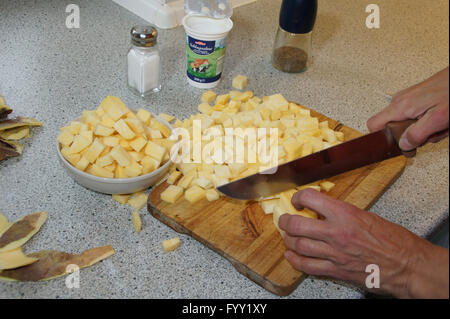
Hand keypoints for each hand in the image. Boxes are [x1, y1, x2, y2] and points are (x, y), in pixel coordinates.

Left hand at [278, 189, 448, 297]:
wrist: (407, 265)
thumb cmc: (394, 240)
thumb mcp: (367, 216)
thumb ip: (343, 214)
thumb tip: (325, 211)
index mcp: (345, 214)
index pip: (311, 198)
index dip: (298, 197)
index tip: (297, 200)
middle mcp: (336, 233)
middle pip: (297, 225)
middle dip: (285, 221)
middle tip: (284, 220)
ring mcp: (334, 253)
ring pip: (298, 246)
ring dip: (288, 240)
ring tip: (287, 236)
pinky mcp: (336, 270)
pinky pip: (308, 266)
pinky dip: (295, 261)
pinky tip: (291, 256)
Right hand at [367, 67, 448, 150]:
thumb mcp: (437, 119)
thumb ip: (417, 134)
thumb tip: (403, 145)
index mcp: (400, 106)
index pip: (373, 125)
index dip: (382, 138)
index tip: (397, 144)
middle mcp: (400, 100)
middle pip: (394, 127)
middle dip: (414, 135)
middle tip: (430, 133)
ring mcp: (408, 98)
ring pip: (408, 123)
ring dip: (425, 129)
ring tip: (440, 124)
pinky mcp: (417, 98)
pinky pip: (416, 116)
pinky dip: (429, 120)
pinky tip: (441, 118)